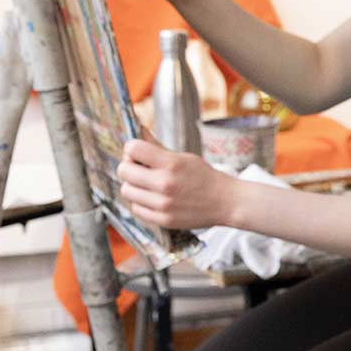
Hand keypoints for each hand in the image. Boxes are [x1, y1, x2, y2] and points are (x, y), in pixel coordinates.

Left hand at [117, 139, 239, 230]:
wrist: (226, 202)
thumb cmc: (204, 177)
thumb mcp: (184, 157)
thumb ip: (158, 147)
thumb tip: (138, 131)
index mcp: (172, 163)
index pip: (133, 149)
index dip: (131, 148)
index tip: (137, 152)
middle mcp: (165, 183)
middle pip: (124, 171)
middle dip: (128, 167)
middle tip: (138, 168)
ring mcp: (163, 204)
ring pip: (126, 191)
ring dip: (133, 186)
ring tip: (146, 185)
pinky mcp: (162, 219)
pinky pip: (136, 209)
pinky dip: (140, 203)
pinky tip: (152, 198)